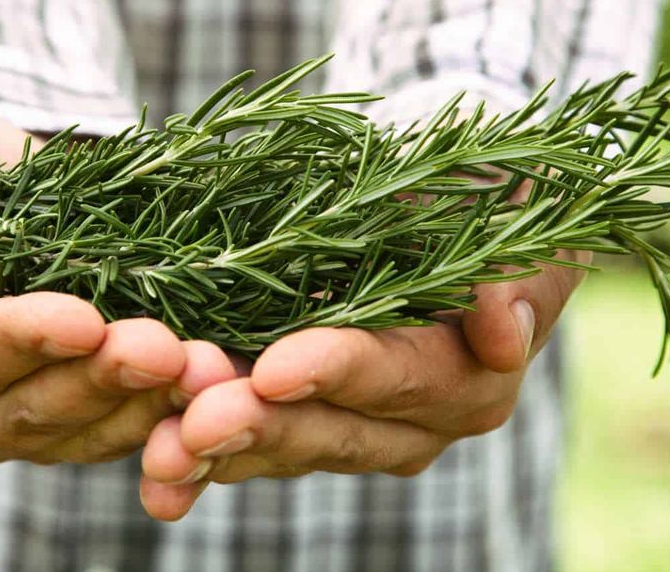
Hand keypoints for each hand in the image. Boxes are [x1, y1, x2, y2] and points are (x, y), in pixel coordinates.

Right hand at [0, 102, 236, 469]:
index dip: (18, 341)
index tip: (82, 319)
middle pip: (25, 409)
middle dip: (100, 377)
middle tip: (167, 347)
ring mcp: (13, 429)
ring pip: (83, 431)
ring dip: (149, 401)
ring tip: (207, 365)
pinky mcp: (75, 426)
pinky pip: (124, 431)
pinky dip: (172, 409)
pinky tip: (218, 379)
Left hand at [138, 251, 588, 519]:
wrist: (438, 213)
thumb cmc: (479, 203)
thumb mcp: (510, 220)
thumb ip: (515, 282)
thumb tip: (503, 333)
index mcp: (465, 382)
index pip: (395, 376)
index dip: (335, 373)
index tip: (275, 369)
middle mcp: (409, 426)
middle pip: (328, 431)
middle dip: (259, 428)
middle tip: (193, 424)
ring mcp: (346, 429)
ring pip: (278, 448)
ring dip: (215, 453)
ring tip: (159, 455)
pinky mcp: (295, 422)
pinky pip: (246, 446)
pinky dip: (199, 455)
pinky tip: (154, 466)